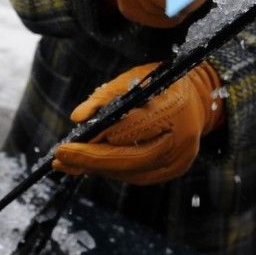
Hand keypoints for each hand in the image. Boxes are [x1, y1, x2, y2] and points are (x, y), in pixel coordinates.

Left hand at [52, 62, 224, 184]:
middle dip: (91, 161)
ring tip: (70, 162)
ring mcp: (181, 159)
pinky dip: (115, 169)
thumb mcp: (134, 79)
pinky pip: (139, 175)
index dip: (97, 142)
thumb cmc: (161, 83)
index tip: (66, 146)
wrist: (196, 98)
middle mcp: (183, 139)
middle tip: (59, 160)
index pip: (131, 131)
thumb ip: (105, 96)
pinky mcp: (175, 169)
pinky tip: (93, 163)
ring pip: (132, 172)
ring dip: (99, 167)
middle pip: (131, 160)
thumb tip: (77, 118)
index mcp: (175, 108)